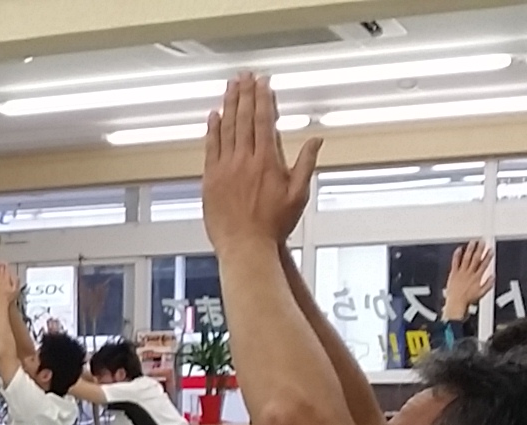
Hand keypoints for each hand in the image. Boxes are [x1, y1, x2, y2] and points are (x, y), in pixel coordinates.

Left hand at [0, 263, 17, 303]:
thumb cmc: (9, 298)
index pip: (6, 271)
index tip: (5, 262)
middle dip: (0, 265)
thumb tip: (16, 276)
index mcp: (6, 280)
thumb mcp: (16, 290)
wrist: (1, 303)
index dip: (6, 266)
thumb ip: (16, 282)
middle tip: (0, 261)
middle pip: (0, 271)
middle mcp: (0, 280)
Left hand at [203, 74, 321, 251]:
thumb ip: (306, 164)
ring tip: (231, 87)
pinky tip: (214, 115)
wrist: (245, 246)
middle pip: (244, 119)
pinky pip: (210, 148)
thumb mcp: (298, 195)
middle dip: (245, 94)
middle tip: (245, 76)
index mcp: (267, 161)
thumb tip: (315, 141)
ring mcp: (225, 169)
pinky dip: (212, 130)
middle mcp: (244, 161)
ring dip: (229, 105)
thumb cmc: (272, 226)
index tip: (262, 83)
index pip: (264, 121)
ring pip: (226, 129)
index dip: (262, 99)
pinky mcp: (210, 179)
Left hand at [442, 241, 493, 320]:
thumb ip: (488, 284)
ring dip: (470, 249)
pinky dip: (457, 255)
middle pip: (477, 258)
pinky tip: (459, 249)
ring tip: (473, 242)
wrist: (456, 303)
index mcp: (478, 277)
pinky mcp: (454, 273)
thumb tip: (493, 276)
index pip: (485, 264)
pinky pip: (455, 262)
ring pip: (467, 258)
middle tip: (483, 241)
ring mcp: (461, 272)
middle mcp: (470, 273)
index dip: (488, 256)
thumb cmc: (468, 300)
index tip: (491, 249)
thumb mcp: (482, 293)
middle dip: (480, 249)